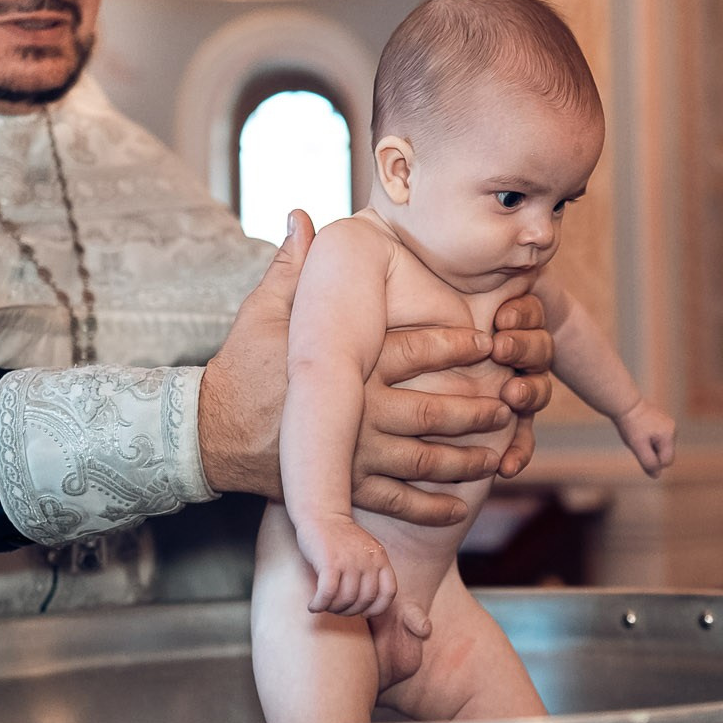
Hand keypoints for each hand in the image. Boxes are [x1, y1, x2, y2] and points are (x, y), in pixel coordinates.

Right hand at [200, 216, 557, 521]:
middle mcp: (357, 412)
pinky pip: (396, 502)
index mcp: (346, 365)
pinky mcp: (343, 488)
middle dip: (478, 408)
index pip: (415, 352)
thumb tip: (303, 216)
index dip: (456, 347)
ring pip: (425, 460)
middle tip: (512, 400)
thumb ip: (292, 268)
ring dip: (466, 458)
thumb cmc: (241, 369)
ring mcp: (353, 455)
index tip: (488, 341)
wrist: (209, 436)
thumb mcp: (264, 312)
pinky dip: (431, 507)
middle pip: (433, 411)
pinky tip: (458, 506)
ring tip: (498, 452)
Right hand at [300, 518, 395, 616]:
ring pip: (345, 600)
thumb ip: (371, 571)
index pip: (388, 592)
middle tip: (336, 608)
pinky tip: (313, 606)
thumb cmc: (341, 537)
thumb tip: (367, 606)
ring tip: (324, 606)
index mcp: (380, 557)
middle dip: (349, 611)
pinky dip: (319, 605)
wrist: (322, 514)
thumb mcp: (366, 551)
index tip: (364, 612)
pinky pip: (327, 594)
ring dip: (333, 609)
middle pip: (364, 600)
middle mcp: (368, 560)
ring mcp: (350, 561)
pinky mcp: (329, 563)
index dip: (377, 608)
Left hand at [615, 398, 676, 477]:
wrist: (625, 404)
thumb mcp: (637, 446)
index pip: (667, 461)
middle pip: (665, 454)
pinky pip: (659, 438)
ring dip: (650, 446)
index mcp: (669, 435)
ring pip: (661, 447)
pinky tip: (640, 430)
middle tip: (638, 442)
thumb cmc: (630, 425)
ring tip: (639, 435)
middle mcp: (673, 429)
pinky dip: (649, 438)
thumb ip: (648, 462)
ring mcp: (669, 424)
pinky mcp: (664, 421)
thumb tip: (657, 476)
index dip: (653, 461)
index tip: (640, 451)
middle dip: (652, 453)